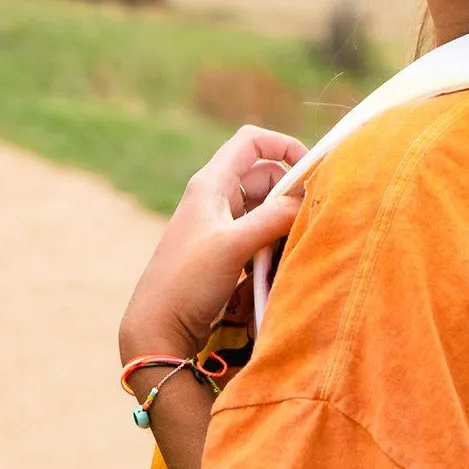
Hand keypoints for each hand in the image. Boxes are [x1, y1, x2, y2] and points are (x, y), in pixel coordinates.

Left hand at [120, 126, 307, 361]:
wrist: (158, 326)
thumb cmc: (187, 281)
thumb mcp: (233, 245)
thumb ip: (273, 218)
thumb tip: (308, 200)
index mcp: (211, 183)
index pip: (252, 142)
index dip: (284, 146)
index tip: (310, 170)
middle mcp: (215, 197)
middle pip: (266, 176)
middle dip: (290, 192)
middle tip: (309, 218)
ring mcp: (219, 224)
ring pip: (265, 207)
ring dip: (283, 220)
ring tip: (294, 243)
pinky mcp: (224, 250)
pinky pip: (259, 233)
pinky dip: (274, 241)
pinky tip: (279, 262)